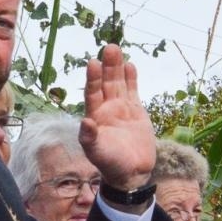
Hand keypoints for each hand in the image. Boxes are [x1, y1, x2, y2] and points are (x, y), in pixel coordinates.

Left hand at [79, 44, 155, 194]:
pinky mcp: (136, 111)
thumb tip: (86, 121)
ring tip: (116, 49)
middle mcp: (106, 108)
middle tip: (109, 48)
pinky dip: (131, 79)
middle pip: (106, 83)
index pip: (92, 93)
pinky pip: (132, 91)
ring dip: (117, 68)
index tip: (93, 63)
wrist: (131, 172)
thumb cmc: (110, 164)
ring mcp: (121, 108)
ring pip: (118, 83)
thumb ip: (90, 138)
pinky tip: (130, 66)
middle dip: (107, 66)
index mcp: (95, 116)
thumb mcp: (97, 152)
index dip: (92, 79)